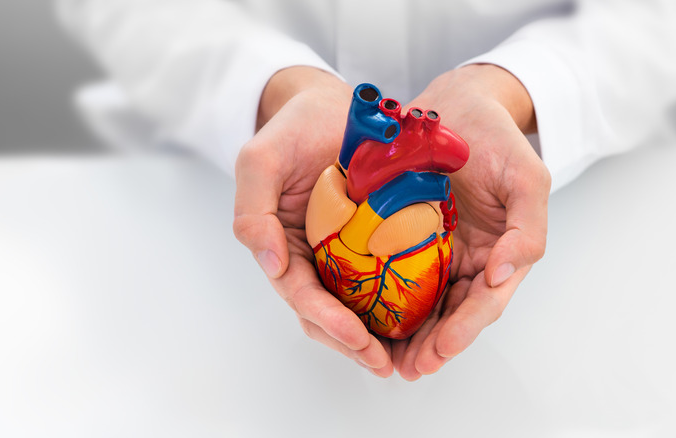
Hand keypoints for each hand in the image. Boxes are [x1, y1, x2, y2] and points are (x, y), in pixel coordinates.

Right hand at [233, 67, 393, 376]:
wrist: (334, 107)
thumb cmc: (293, 129)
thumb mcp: (261, 161)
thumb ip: (253, 209)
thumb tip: (269, 262)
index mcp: (284, 245)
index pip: (301, 293)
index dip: (326, 319)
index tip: (356, 337)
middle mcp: (314, 256)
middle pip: (328, 312)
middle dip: (353, 343)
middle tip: (384, 364)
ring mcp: (344, 252)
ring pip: (357, 306)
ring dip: (377, 336)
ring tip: (405, 359)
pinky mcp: (376, 242)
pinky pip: (385, 279)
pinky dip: (398, 304)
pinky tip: (422, 321)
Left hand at [391, 64, 550, 379]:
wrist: (457, 102)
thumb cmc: (497, 138)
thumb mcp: (527, 177)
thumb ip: (527, 227)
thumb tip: (502, 276)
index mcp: (500, 252)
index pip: (484, 302)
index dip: (463, 331)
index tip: (440, 353)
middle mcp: (467, 258)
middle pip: (450, 312)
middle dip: (431, 344)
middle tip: (407, 368)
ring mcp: (434, 247)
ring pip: (420, 301)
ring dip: (405, 332)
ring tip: (383, 357)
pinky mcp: (402, 232)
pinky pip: (392, 269)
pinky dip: (382, 296)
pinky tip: (363, 314)